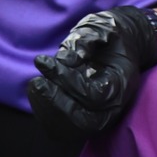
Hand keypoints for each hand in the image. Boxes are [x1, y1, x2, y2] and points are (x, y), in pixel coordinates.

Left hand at [26, 7, 156, 137]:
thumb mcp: (104, 27)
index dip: (66, 81)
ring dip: (47, 110)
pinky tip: (36, 90)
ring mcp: (99, 115)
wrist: (121, 45)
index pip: (94, 95)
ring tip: (35, 84)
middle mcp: (113, 106)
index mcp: (121, 84)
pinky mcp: (84, 117)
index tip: (44, 63)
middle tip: (37, 82)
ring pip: (71, 129)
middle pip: (84, 122)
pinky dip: (46, 113)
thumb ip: (87, 40)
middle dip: (56, 104)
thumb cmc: (112, 35)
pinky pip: (63, 128)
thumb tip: (66, 59)